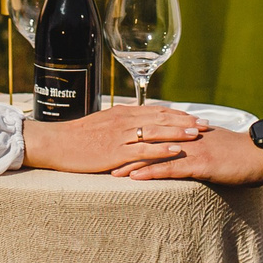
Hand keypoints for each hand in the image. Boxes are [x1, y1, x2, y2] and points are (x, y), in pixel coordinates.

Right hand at [21, 105, 202, 173]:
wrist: (55, 143)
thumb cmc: (76, 138)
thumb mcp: (101, 126)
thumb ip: (121, 125)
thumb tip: (138, 127)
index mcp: (122, 113)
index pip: (156, 111)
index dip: (178, 114)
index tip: (195, 116)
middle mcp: (124, 120)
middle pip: (161, 117)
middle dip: (185, 121)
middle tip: (206, 124)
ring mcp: (120, 136)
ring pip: (156, 131)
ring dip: (179, 132)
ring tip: (198, 134)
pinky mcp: (115, 151)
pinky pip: (143, 149)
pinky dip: (162, 149)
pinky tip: (177, 150)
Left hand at [115, 127, 262, 184]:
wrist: (260, 154)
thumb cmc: (237, 152)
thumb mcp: (211, 143)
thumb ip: (193, 143)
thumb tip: (179, 147)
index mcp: (187, 132)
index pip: (154, 134)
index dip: (133, 139)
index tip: (113, 145)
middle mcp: (186, 138)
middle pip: (148, 143)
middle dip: (125, 152)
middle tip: (104, 160)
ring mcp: (192, 151)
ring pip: (155, 156)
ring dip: (132, 165)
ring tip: (111, 173)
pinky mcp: (200, 165)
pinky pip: (170, 169)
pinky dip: (151, 174)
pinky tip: (136, 179)